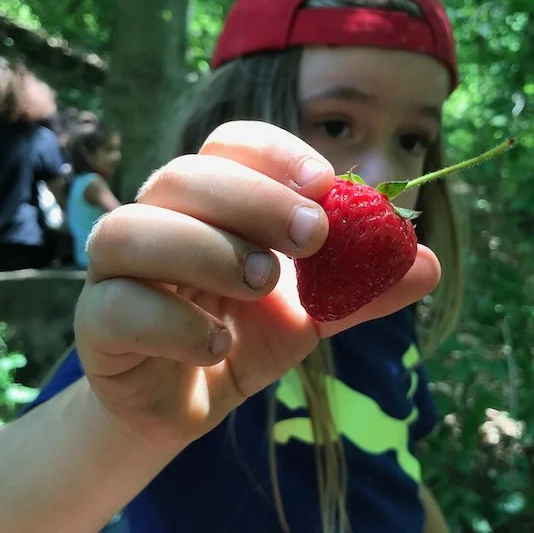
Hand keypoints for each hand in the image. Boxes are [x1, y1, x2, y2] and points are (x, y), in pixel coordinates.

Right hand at [74, 122, 440, 446]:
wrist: (191, 398)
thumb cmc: (246, 334)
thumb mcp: (314, 311)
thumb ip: (362, 288)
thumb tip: (428, 264)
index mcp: (211, 202)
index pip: (229, 144)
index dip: (274, 153)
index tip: (326, 184)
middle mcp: (158, 219)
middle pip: (184, 175)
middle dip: (253, 199)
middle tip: (313, 237)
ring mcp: (117, 270)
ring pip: (133, 229)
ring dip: (208, 251)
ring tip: (264, 284)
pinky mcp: (96, 323)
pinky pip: (115, 306)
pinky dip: (175, 323)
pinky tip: (217, 346)